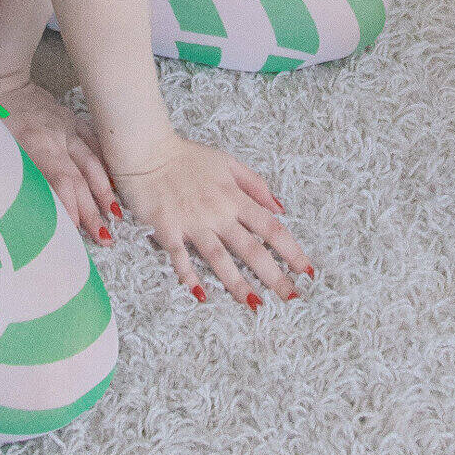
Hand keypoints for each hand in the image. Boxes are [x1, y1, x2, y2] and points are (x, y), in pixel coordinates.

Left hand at [0, 79, 120, 248]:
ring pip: (93, 162)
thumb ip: (11, 173)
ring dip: (104, 191)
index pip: (61, 182)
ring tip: (115, 215)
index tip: (76, 232)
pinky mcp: (71, 120)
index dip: (71, 207)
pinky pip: (93, 142)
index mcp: (35, 144)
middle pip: (80, 179)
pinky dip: (105, 162)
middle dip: (93, 211)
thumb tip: (21, 208)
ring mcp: (67, 127)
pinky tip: (114, 180)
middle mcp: (56, 137)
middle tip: (105, 238)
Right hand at [112, 131, 312, 306]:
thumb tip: (279, 207)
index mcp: (234, 197)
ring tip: (255, 304)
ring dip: (238, 283)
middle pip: (251, 249)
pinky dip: (190, 275)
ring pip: (220, 258)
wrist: (147, 149)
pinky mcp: (168, 228)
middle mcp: (218, 213)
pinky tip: (201, 294)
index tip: (306, 271)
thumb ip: (254, 183)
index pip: (270, 227)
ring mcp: (192, 222)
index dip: (291, 250)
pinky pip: (180, 257)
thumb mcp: (227, 162)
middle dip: (274, 276)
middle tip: (292, 298)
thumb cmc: (186, 155)